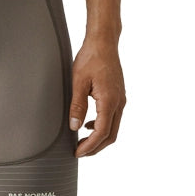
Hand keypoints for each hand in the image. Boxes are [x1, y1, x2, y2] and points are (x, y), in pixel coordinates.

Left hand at [69, 40, 125, 157]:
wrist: (104, 42)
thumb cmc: (91, 58)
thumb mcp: (78, 81)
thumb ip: (77, 105)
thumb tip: (74, 127)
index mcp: (109, 101)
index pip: (101, 133)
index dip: (90, 146)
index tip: (78, 153)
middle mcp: (119, 103)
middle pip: (111, 135)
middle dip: (96, 147)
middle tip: (80, 152)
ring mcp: (120, 99)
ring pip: (113, 127)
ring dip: (100, 138)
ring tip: (83, 141)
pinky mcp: (118, 95)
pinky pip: (113, 117)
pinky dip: (103, 126)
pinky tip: (89, 124)